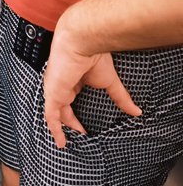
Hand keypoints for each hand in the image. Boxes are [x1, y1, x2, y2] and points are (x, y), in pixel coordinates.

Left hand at [43, 25, 141, 148]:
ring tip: (66, 143)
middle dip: (69, 123)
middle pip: (61, 108)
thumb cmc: (94, 55)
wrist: (82, 42)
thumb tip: (136, 111)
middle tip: (79, 136)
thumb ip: (120, 98)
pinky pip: (50, 115)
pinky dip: (54, 129)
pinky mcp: (52, 94)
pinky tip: (60, 141)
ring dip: (59, 129)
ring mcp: (55, 90)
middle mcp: (60, 85)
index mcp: (71, 80)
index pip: (70, 100)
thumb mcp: (109, 82)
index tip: (83, 127)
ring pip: (54, 113)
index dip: (74, 114)